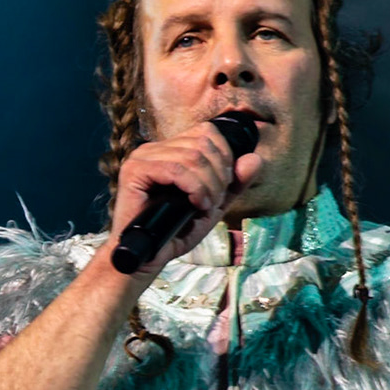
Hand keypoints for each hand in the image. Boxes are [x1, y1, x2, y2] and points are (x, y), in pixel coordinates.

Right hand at [104, 122, 263, 273]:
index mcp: (170, 150)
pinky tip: (196, 204)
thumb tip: (255, 158)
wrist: (148, 258)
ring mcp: (142, 157)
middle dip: (219, 174)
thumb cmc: (175, 232)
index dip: (225, 157)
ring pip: (192, 156)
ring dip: (209, 184)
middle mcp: (154, 148)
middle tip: (214, 202)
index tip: (222, 190)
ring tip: (205, 206)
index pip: (207, 132)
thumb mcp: (213, 205)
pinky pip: (175, 168)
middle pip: (203, 142)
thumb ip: (234, 183)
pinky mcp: (134, 170)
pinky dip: (194, 187)